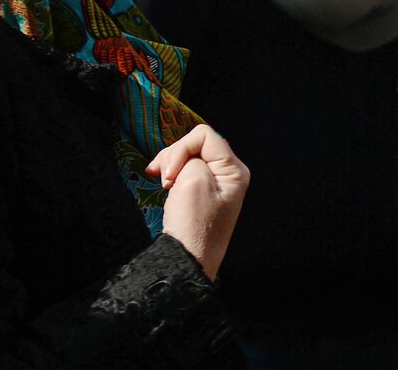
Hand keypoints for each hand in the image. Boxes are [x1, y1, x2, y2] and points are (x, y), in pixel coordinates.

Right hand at [146, 124, 249, 281]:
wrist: (186, 262)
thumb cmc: (192, 225)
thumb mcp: (194, 180)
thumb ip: (192, 157)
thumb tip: (188, 156)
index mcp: (234, 169)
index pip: (204, 136)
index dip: (181, 149)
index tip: (170, 174)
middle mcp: (229, 174)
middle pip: (196, 144)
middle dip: (175, 157)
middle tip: (164, 180)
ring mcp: (215, 185)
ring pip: (188, 157)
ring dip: (170, 166)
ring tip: (163, 185)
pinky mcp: (201, 194)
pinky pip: (185, 172)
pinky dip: (171, 175)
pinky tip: (164, 186)